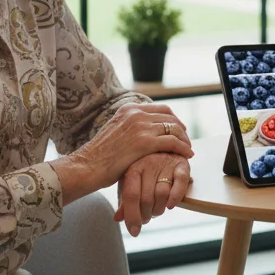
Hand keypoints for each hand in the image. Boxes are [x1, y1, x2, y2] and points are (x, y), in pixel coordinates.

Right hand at [53, 104, 193, 205]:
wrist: (87, 166)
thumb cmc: (99, 157)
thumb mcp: (116, 133)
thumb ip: (131, 129)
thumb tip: (145, 134)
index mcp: (128, 109)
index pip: (160, 108)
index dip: (173, 119)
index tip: (179, 130)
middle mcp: (135, 113)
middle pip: (170, 116)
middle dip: (181, 129)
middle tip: (186, 141)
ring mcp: (140, 126)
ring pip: (174, 128)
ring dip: (185, 139)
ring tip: (188, 150)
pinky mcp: (145, 142)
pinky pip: (173, 142)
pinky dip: (183, 148)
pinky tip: (187, 156)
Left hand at [113, 153, 192, 236]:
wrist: (165, 149)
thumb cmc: (145, 171)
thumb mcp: (131, 182)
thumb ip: (125, 200)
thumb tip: (117, 219)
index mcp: (132, 168)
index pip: (131, 195)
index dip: (132, 216)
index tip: (134, 232)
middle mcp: (148, 164)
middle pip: (146, 198)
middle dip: (146, 215)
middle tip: (146, 219)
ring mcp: (165, 164)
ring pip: (162, 194)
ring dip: (159, 209)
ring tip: (157, 211)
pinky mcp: (181, 165)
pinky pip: (180, 183)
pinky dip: (175, 197)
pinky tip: (170, 206)